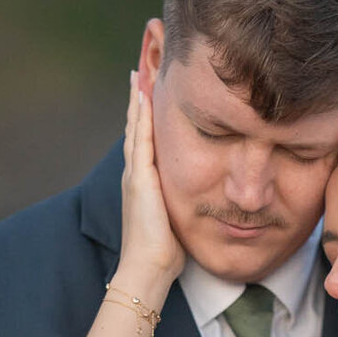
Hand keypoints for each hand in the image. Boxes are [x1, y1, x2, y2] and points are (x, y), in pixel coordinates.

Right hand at [115, 70, 184, 288]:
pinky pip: (139, 139)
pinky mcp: (139, 179)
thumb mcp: (176, 219)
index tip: (151, 90)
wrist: (148, 268)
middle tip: (140, 68)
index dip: (146, 116)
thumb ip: (183, 203)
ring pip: (134, 127)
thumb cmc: (164, 252)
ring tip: (138, 71)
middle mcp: (135, 173)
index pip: (145, 140)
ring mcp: (135, 174)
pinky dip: (138, 116)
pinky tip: (142, 96)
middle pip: (135, 126)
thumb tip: (203, 200)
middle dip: (138, 99)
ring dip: (136, 99)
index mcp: (144, 181)